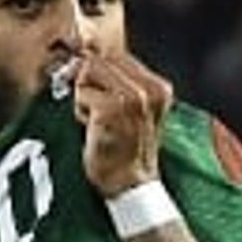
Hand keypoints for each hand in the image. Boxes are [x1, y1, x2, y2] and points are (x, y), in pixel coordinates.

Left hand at [69, 48, 174, 197]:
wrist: (130, 186)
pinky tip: (95, 130)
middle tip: (102, 116)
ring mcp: (133, 98)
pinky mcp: (112, 109)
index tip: (106, 104)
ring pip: (88, 72)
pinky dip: (81, 112)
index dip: (99, 75)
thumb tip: (85, 55)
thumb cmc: (125, 149)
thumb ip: (117, 80)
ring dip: (85, 97)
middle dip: (91, 85)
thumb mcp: (133, 109)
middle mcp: (150, 89)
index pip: (115, 55)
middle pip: (99, 60)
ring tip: (100, 122)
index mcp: (160, 87)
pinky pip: (81, 94)